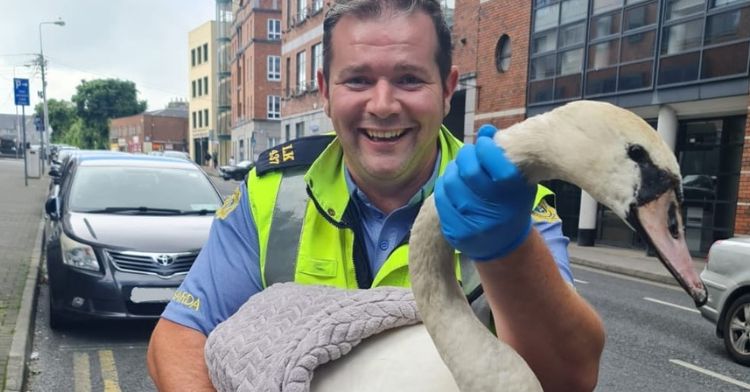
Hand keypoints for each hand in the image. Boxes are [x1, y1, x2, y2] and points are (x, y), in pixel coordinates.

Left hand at [434, 124, 535, 260]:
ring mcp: (474, 225)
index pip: (498, 164)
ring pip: (451, 182)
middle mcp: (496, 214)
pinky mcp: (456, 233)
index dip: (487, 148)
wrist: (503, 243)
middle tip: (469, 153)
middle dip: (466, 155)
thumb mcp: (518, 179)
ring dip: (454, 169)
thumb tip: (486, 129)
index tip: (485, 142)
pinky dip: (444, 186)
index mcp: (515, 197)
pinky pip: (440, 199)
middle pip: (469, 171)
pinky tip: (452, 184)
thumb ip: (504, 154)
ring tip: (461, 168)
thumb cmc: (511, 203)